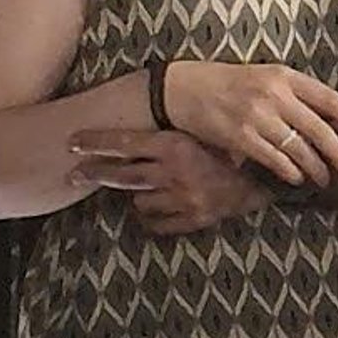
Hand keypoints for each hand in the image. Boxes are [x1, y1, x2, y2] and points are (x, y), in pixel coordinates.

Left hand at [69, 129, 270, 234]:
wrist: (265, 174)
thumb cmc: (229, 145)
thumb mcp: (199, 129)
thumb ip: (169, 130)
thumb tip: (140, 113)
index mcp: (175, 145)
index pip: (125, 144)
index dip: (97, 143)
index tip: (73, 142)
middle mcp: (174, 173)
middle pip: (122, 175)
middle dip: (94, 173)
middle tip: (72, 174)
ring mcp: (182, 200)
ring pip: (139, 202)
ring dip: (137, 195)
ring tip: (141, 187)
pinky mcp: (192, 220)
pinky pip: (158, 225)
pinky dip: (152, 217)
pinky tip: (155, 208)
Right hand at [163, 61, 337, 185]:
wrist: (187, 88)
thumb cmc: (229, 83)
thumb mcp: (264, 77)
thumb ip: (292, 95)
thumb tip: (325, 122)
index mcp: (284, 75)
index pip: (329, 98)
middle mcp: (275, 94)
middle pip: (319, 128)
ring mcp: (258, 116)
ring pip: (300, 148)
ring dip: (316, 167)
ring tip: (324, 179)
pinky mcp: (242, 137)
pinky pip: (275, 160)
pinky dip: (289, 172)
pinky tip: (296, 178)